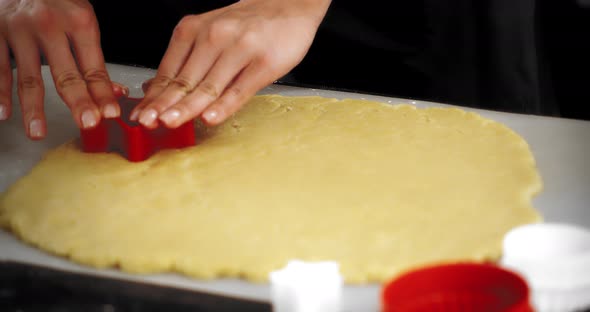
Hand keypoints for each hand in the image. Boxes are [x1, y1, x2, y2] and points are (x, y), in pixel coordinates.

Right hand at [0, 0, 119, 139]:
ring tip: (38, 132)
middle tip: (87, 123)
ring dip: (33, 109)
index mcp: (78, 22)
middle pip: (66, 74)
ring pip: (29, 77)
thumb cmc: (56, 2)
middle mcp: (49, 25)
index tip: (110, 114)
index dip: (103, 93)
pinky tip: (5, 113)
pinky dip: (1, 94)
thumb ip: (95, 59)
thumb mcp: (82, 21)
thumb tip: (115, 93)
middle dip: (78, 102)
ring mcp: (20, 30)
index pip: (94, 67)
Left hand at [131, 0, 331, 128]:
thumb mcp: (209, 33)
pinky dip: (224, 106)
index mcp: (194, 30)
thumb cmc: (247, 25)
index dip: (154, 96)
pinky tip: (210, 118)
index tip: (141, 115)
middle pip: (185, 80)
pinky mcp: (263, 63)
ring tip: (171, 122)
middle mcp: (214, 37)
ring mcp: (239, 49)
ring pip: (208, 86)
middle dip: (164, 105)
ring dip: (187, 107)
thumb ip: (185, 60)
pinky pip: (240, 89)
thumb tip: (155, 88)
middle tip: (149, 122)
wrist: (288, 6)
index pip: (169, 71)